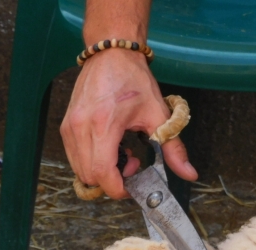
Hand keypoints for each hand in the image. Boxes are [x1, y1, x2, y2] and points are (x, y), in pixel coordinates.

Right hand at [60, 49, 197, 198]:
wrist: (111, 54)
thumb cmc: (133, 80)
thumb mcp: (158, 115)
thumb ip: (174, 149)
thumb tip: (189, 174)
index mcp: (103, 125)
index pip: (102, 173)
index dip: (118, 189)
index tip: (133, 185)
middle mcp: (80, 128)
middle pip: (91, 177)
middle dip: (112, 181)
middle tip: (132, 164)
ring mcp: (69, 128)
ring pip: (81, 170)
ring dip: (102, 172)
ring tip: (122, 154)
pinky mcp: (65, 127)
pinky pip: (75, 158)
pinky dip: (92, 161)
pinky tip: (110, 147)